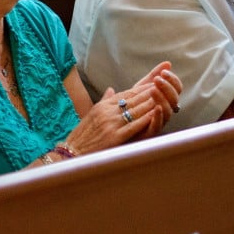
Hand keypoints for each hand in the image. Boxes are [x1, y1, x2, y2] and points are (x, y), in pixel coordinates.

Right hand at [66, 62, 180, 152]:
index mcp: (102, 105)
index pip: (126, 93)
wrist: (70, 152)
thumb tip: (112, 89)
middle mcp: (107, 111)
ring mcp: (110, 123)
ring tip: (163, 96)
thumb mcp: (91, 113)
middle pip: (132, 99)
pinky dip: (145, 119)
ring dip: (150, 102)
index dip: (141, 87)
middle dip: (149, 91)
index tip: (154, 81)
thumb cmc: (81, 135)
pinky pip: (133, 126)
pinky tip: (154, 114)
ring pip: (135, 110)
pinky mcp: (114, 136)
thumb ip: (104, 101)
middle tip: (163, 84)